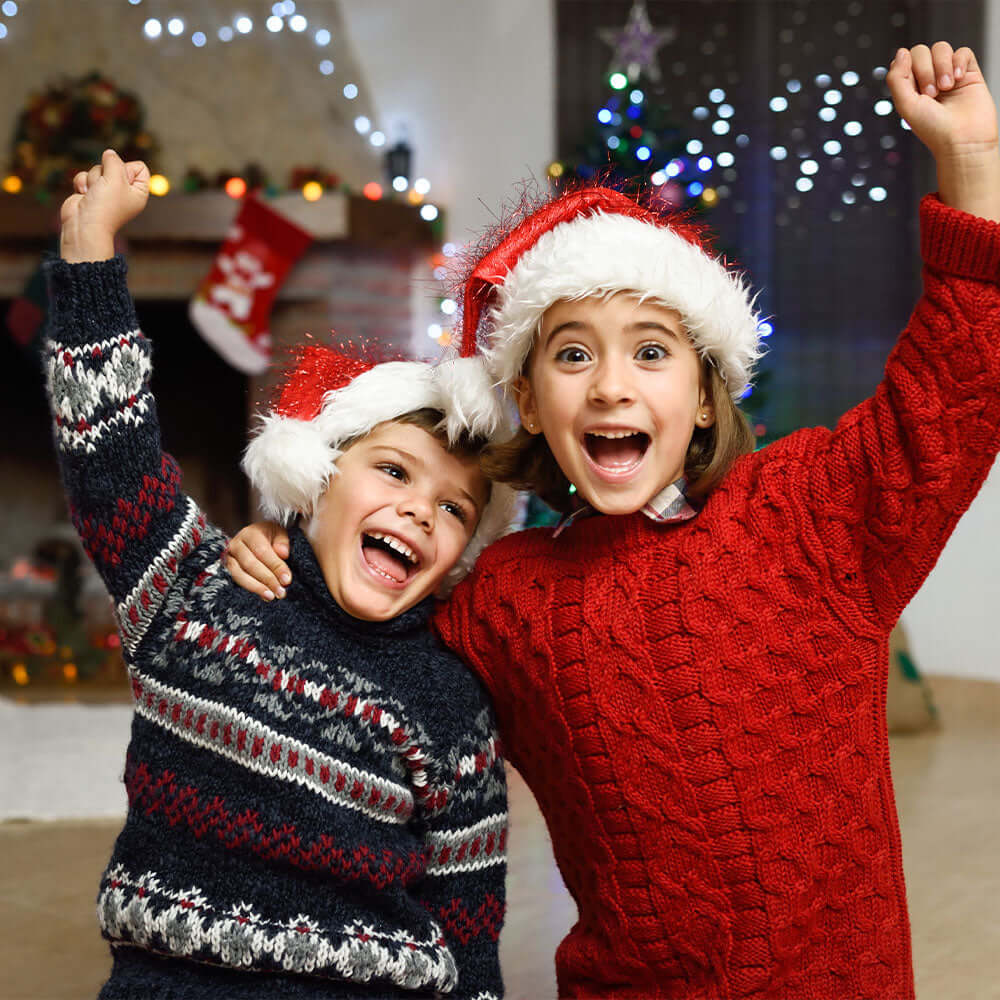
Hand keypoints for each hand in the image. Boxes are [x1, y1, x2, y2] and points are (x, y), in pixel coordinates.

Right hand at [60, 149, 150, 262]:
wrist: (84, 225)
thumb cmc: (105, 206)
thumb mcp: (116, 178)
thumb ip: (114, 161)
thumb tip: (110, 153)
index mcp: (139, 192)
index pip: (140, 167)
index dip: (128, 168)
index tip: (121, 180)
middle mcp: (124, 192)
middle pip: (116, 165)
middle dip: (106, 173)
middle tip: (105, 188)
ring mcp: (106, 192)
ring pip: (99, 169)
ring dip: (93, 179)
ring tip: (93, 193)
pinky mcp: (90, 192)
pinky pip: (85, 175)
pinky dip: (82, 183)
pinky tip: (83, 194)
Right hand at [224, 521, 291, 600]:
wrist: (254, 535)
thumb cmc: (269, 535)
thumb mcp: (278, 532)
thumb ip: (282, 541)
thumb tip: (283, 554)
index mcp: (250, 534)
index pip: (262, 551)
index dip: (275, 566)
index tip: (287, 579)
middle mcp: (236, 545)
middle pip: (250, 565)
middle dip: (267, 580)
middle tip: (281, 592)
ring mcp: (228, 557)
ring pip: (239, 575)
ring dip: (257, 587)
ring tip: (271, 596)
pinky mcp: (226, 568)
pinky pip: (236, 581)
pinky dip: (251, 589)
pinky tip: (263, 596)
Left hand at [887, 43, 999, 218]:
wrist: (963, 140)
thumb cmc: (934, 129)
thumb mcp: (906, 105)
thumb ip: (897, 78)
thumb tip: (901, 52)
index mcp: (910, 88)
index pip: (905, 60)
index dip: (909, 68)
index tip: (916, 90)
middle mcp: (928, 79)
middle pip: (922, 51)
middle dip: (925, 69)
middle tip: (932, 94)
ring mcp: (948, 75)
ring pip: (941, 48)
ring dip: (942, 66)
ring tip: (946, 88)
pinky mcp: (969, 73)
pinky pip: (962, 52)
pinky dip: (958, 62)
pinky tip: (958, 80)